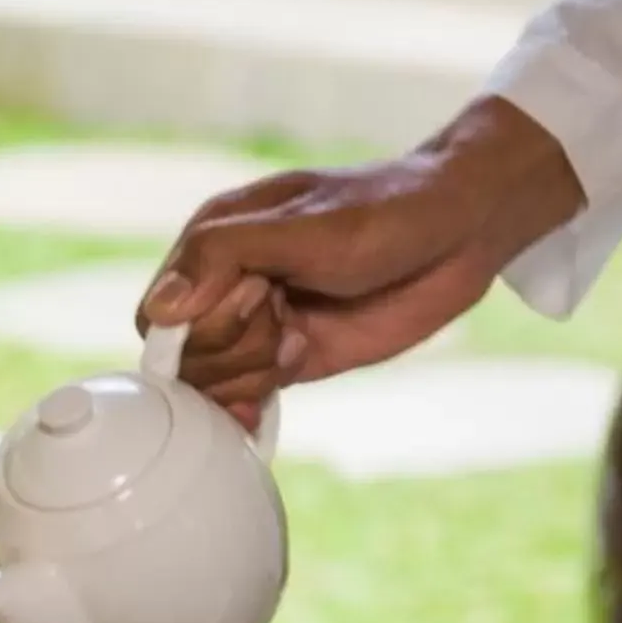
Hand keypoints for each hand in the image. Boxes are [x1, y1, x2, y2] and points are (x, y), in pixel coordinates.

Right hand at [136, 98, 585, 428]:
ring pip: (211, 385)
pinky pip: (242, 400)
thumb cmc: (385, 212)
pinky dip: (249, 410)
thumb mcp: (300, 226)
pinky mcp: (289, 359)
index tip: (261, 296)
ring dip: (254, 374)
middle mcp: (224, 289)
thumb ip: (221, 255)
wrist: (461, 231)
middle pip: (184, 358)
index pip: (160, 318)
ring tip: (302, 340)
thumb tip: (160, 309)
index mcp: (213, 245)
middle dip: (237, 346)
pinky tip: (267, 407)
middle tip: (287, 313)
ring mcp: (255, 328)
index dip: (204, 325)